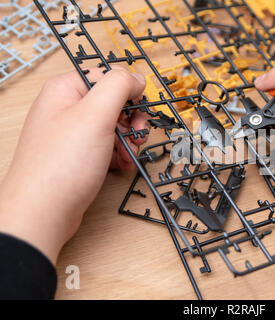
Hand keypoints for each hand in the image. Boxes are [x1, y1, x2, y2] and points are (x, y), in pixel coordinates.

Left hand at [0, 67, 146, 263]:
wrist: (44, 212)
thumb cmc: (60, 166)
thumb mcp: (95, 115)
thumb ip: (118, 87)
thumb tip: (135, 77)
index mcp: (66, 91)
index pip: (107, 76)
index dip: (129, 91)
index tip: (140, 109)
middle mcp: (67, 110)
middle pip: (113, 102)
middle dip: (131, 119)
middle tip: (137, 134)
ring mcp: (73, 134)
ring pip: (113, 126)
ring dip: (129, 139)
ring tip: (130, 154)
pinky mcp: (79, 156)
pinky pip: (107, 146)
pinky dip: (120, 154)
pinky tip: (123, 165)